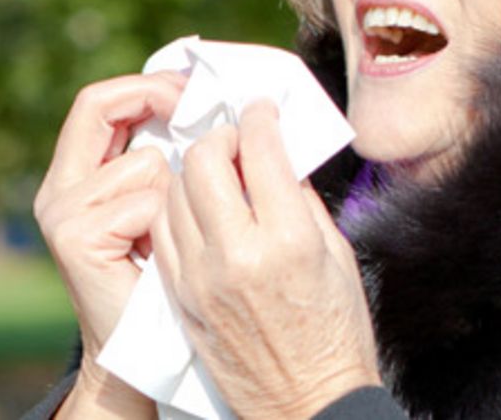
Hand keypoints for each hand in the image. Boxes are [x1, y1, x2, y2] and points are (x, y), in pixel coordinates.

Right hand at [34, 72, 185, 416]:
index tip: (191, 88)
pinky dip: (166, 225)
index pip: (98, 102)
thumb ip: (163, 157)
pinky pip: (145, 200)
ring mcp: (62, 213)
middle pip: (101, 106)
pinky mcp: (75, 237)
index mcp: (75, 176)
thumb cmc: (165, 280)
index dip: (145, 85)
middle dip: (156, 100)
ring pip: (144, 162)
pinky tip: (160, 258)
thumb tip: (200, 99)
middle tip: (197, 109)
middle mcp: (58, 189)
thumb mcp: (160, 205)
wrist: (144, 353)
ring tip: (172, 235)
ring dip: (175, 194)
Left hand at [152, 100, 380, 418]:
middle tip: (235, 139)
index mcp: (288, 239)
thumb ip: (303, 198)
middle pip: (204, 161)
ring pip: (174, 191)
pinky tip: (198, 209)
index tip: (261, 110)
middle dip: (219, 136)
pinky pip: (163, 230)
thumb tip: (277, 152)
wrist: (306, 405)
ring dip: (194, 170)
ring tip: (217, 173)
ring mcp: (201, 277)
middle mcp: (238, 254)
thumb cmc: (335, 332)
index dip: (260, 118)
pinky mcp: (179, 297)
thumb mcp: (337, 256)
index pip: (260, 149)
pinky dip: (177, 207)